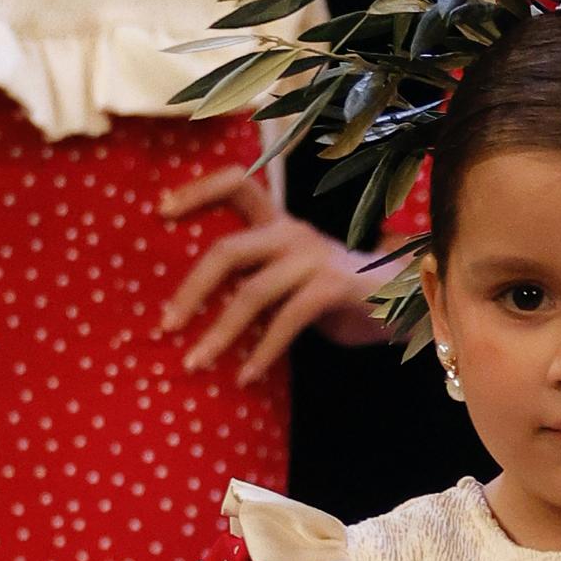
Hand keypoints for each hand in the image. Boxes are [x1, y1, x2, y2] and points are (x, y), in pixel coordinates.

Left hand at [159, 167, 381, 383]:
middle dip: (190, 290)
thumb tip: (185, 308)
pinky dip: (262, 353)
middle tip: (165, 326)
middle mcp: (292, 232)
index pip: (236, 183)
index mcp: (277, 222)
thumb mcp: (286, 276)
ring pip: (252, 292)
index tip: (160, 212)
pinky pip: (286, 320)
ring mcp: (314, 258)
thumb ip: (250, 276)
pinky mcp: (333, 287)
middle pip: (227, 250)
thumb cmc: (330, 293)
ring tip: (195, 363)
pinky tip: (245, 376)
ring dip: (219, 333)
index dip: (197, 191)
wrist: (399, 302)